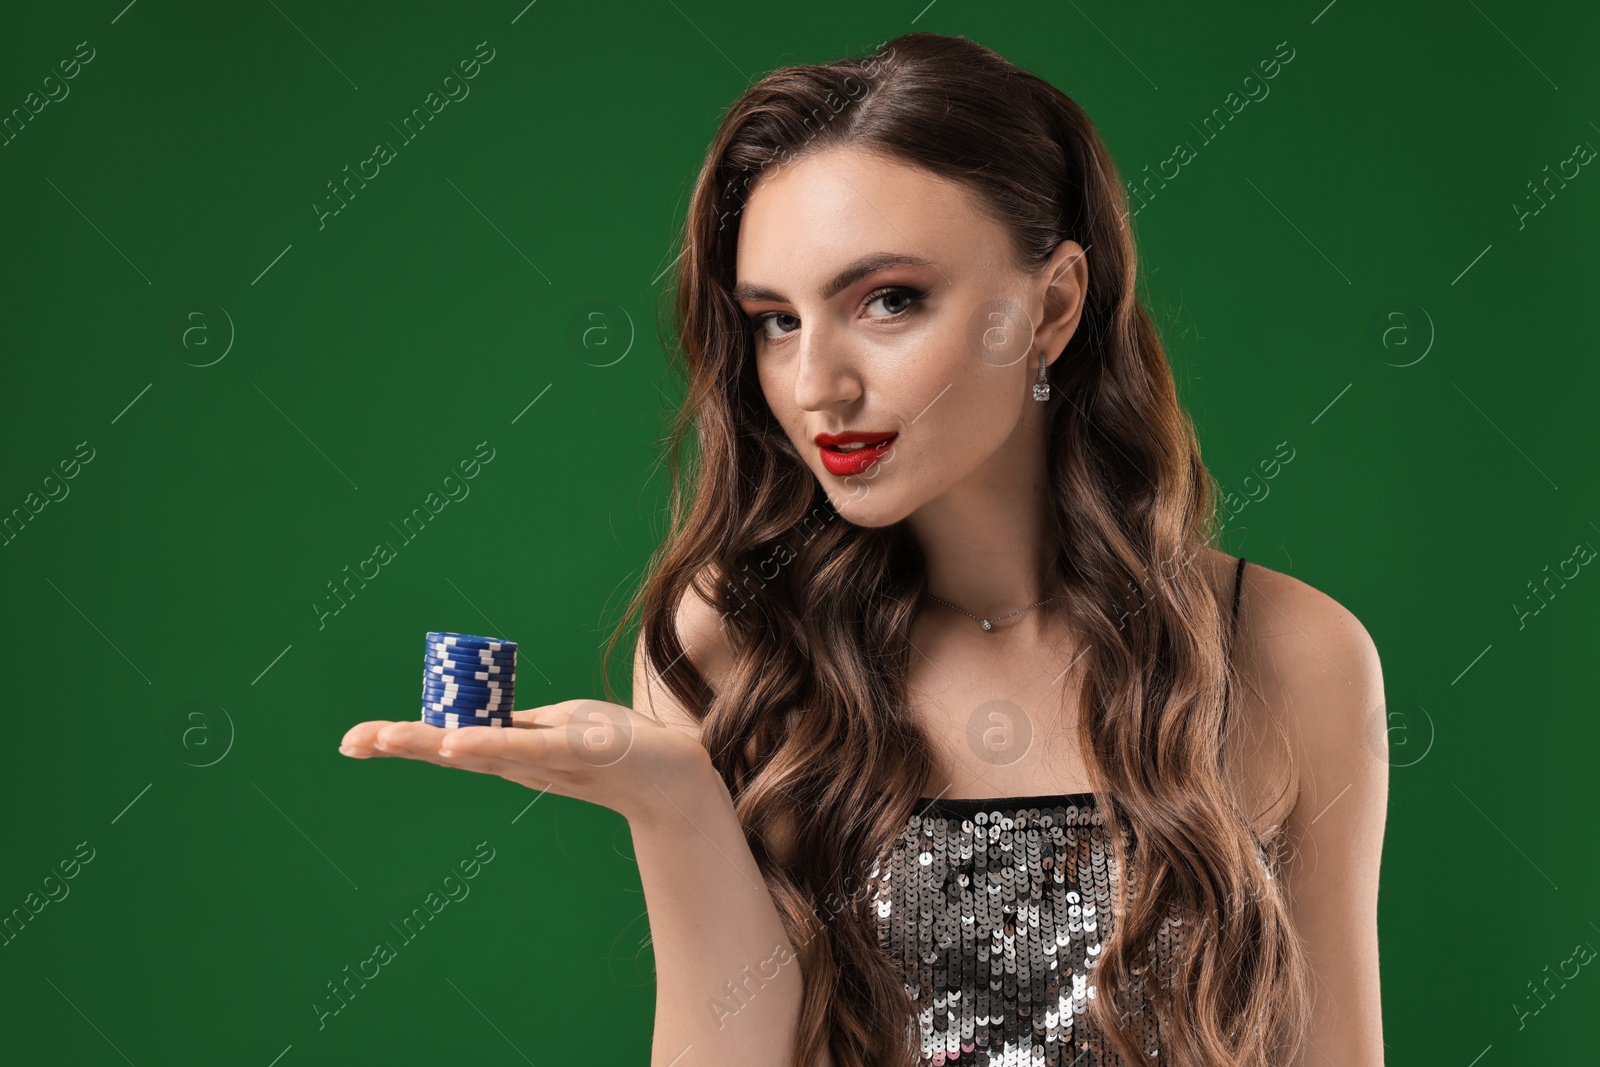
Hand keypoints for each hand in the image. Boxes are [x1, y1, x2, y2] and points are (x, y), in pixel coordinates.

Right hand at [338, 700, 715, 824]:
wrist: (675, 777)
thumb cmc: (618, 747)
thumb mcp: (560, 727)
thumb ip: (520, 727)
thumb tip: (482, 716)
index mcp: (514, 752)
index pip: (448, 742)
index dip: (403, 739)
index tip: (354, 739)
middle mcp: (521, 761)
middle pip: (450, 750)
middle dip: (399, 743)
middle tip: (350, 742)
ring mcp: (545, 758)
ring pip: (479, 749)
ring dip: (430, 742)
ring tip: (387, 738)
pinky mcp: (576, 748)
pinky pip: (526, 746)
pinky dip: (488, 744)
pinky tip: (454, 743)